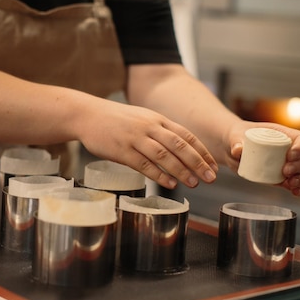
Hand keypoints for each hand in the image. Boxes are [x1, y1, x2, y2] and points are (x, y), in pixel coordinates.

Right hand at [77, 101, 217, 189]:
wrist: (87, 115)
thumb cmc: (115, 120)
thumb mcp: (141, 119)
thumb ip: (159, 132)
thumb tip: (179, 150)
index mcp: (157, 119)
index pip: (186, 135)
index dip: (202, 152)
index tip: (213, 165)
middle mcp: (149, 127)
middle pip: (179, 145)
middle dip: (198, 162)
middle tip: (211, 177)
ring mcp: (135, 138)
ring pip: (164, 155)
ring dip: (181, 170)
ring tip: (194, 183)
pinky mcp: (122, 150)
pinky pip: (143, 163)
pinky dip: (158, 174)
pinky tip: (169, 183)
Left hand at [229, 121, 299, 195]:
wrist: (231, 149)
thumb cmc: (237, 136)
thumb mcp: (235, 136)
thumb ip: (236, 141)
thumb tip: (237, 150)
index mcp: (282, 134)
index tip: (291, 155)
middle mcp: (288, 149)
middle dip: (298, 166)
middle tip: (286, 171)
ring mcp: (285, 164)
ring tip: (291, 183)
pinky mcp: (278, 177)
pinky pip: (292, 183)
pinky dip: (297, 188)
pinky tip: (295, 192)